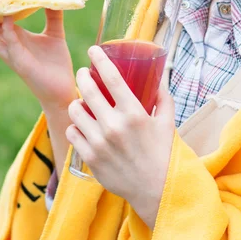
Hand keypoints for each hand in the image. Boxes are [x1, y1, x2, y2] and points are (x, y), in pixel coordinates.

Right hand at [0, 0, 76, 109]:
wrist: (64, 87)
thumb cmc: (56, 63)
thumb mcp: (55, 34)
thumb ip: (54, 17)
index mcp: (16, 38)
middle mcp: (10, 46)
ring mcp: (13, 55)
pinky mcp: (20, 62)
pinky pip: (9, 43)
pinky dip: (6, 29)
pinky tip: (9, 16)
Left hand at [66, 45, 175, 228]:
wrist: (156, 190)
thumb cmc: (163, 153)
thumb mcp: (167, 122)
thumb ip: (163, 97)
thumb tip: (159, 76)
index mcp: (134, 113)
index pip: (111, 78)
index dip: (100, 59)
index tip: (94, 50)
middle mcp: (114, 126)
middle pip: (88, 90)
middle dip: (83, 76)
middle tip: (84, 72)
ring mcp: (99, 143)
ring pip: (75, 111)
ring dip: (77, 102)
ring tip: (82, 100)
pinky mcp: (90, 158)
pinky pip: (73, 133)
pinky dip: (76, 125)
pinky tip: (81, 124)